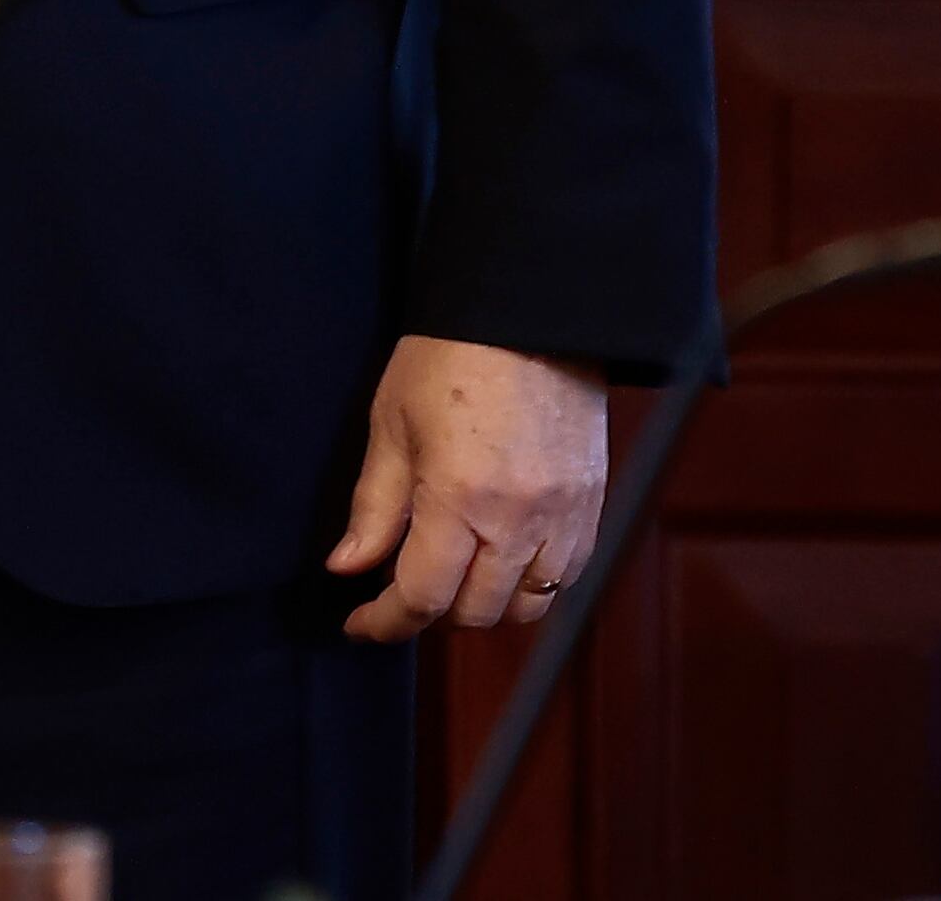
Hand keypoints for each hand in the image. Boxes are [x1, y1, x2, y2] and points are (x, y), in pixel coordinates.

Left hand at [327, 334, 607, 639]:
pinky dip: (530, 584)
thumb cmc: (448, 358)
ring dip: (484, 605)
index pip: (422, 596)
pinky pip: (566, 577)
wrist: (531, 315)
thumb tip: (347, 568)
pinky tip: (499, 558)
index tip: (360, 625)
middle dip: (431, 613)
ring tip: (451, 575)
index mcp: (459, 500)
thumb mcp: (391, 425)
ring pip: (527, 606)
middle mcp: (519, 522)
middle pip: (476, 612)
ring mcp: (565, 519)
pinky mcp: (593, 507)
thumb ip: (374, 508)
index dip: (386, 622)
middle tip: (399, 587)